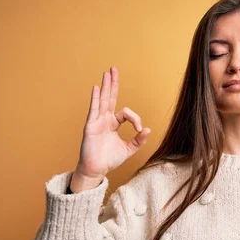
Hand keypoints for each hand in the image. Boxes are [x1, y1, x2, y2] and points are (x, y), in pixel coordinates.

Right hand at [75, 66, 150, 181]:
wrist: (96, 170)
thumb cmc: (109, 160)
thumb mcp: (129, 149)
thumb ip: (138, 140)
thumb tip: (148, 129)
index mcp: (113, 124)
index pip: (126, 113)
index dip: (135, 118)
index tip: (140, 129)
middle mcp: (104, 120)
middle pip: (110, 98)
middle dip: (113, 84)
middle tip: (114, 69)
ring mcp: (97, 121)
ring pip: (102, 100)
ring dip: (105, 86)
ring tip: (107, 73)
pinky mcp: (90, 126)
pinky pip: (93, 110)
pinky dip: (95, 99)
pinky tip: (96, 88)